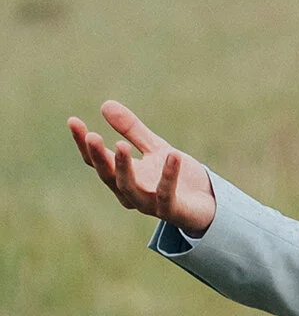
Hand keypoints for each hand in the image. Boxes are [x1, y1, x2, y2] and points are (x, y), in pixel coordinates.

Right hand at [67, 100, 216, 236]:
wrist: (209, 204)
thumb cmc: (177, 178)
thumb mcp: (154, 148)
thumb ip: (132, 130)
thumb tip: (105, 104)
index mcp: (123, 177)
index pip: (96, 161)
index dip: (83, 143)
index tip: (73, 121)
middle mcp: (130, 193)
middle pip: (107, 176)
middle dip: (98, 157)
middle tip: (92, 136)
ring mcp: (149, 204)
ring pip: (129, 188)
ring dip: (124, 167)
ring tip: (121, 144)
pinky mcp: (172, 210)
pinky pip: (166, 193)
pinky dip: (168, 175)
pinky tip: (172, 154)